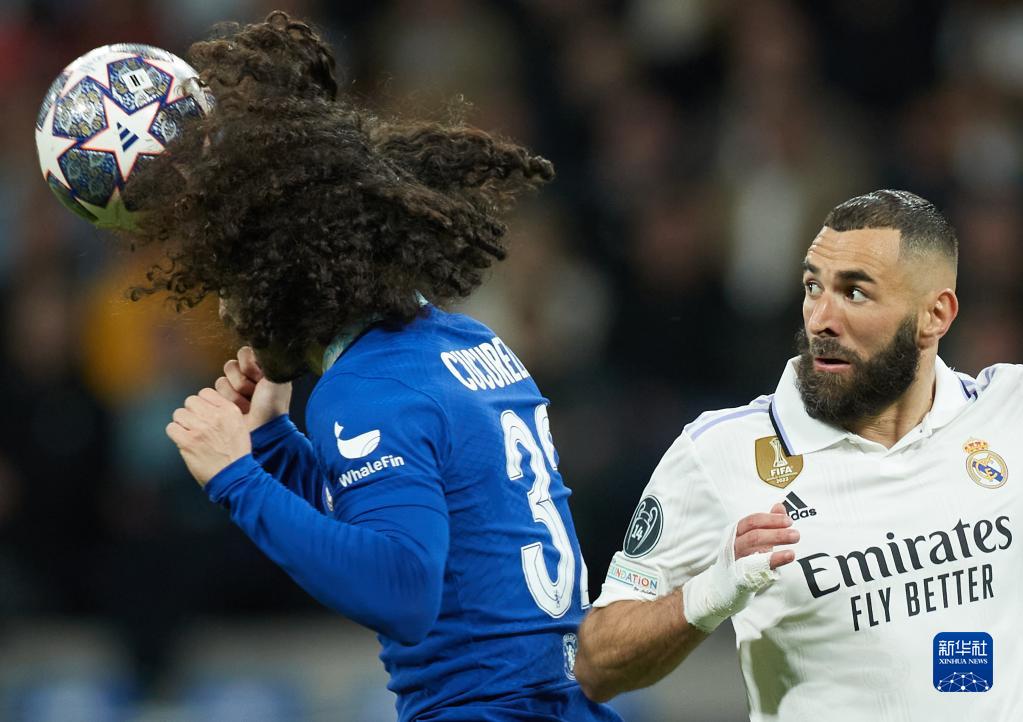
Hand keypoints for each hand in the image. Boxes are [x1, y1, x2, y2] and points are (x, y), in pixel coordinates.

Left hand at [166, 388, 251, 485]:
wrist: (234, 476)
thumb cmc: (236, 454)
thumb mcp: (239, 426)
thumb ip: (224, 412)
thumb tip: (204, 405)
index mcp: (229, 411)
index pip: (205, 393)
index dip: (202, 403)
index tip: (204, 414)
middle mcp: (215, 416)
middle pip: (190, 401)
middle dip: (191, 413)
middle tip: (196, 427)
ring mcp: (200, 429)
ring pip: (179, 414)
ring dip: (182, 424)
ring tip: (191, 435)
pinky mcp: (187, 442)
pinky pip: (171, 428)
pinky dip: (175, 434)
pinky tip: (184, 442)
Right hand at [214, 346, 291, 431]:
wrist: (264, 429)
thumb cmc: (274, 405)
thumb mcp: (277, 378)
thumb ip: (268, 358)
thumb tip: (262, 341)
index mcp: (263, 367)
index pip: (244, 353)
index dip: (250, 365)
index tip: (260, 377)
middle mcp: (249, 376)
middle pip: (231, 366)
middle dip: (242, 382)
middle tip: (255, 393)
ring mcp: (237, 388)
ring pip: (223, 379)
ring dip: (236, 395)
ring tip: (249, 404)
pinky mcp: (226, 399)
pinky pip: (217, 391)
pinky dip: (230, 401)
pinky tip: (242, 410)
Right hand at [681, 503, 799, 632]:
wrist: (723, 586)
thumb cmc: (742, 558)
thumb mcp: (752, 537)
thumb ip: (767, 522)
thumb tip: (780, 506)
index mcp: (735, 533)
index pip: (752, 521)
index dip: (770, 519)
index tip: (788, 520)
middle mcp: (733, 545)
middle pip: (754, 534)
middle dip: (776, 532)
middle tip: (796, 534)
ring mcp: (736, 561)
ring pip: (755, 548)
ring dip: (776, 542)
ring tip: (794, 543)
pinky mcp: (741, 576)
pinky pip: (758, 567)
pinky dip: (775, 559)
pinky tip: (789, 555)